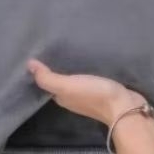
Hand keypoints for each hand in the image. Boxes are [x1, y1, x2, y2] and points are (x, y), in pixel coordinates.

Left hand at [26, 57, 145, 125]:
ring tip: (66, 48)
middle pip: (60, 82)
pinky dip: (84, 70)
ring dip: (71, 68)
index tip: (37, 55)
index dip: (42, 72)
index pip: (48, 85)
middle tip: (50, 47)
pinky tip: (85, 58)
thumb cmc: (94, 95)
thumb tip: (28, 64)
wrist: (125, 107)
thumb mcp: (67, 86)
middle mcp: (73, 98)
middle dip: (55, 68)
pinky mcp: (102, 89)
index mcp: (63, 98)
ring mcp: (88, 95)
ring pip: (74, 80)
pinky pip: (89, 77)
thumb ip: (49, 78)